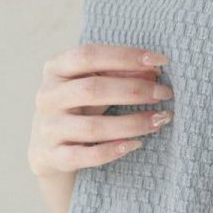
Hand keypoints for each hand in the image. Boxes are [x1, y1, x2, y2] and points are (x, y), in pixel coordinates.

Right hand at [28, 43, 173, 178]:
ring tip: (160, 119)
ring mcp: (48, 128)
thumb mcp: (94, 84)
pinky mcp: (52, 156)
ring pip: (93, 127)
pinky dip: (113, 151)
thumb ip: (119, 74)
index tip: (161, 61)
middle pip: (93, 89)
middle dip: (135, 90)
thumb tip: (154, 70)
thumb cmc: (79, 107)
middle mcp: (47, 96)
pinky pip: (85, 156)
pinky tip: (136, 144)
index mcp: (55, 68)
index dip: (126, 56)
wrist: (48, 148)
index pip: (90, 55)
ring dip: (132, 123)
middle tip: (164, 93)